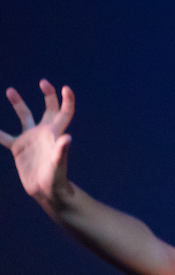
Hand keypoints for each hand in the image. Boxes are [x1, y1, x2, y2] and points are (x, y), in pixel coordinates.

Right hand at [1, 80, 74, 206]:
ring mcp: (30, 139)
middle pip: (48, 109)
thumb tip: (67, 137)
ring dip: (18, 103)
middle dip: (48, 95)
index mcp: (55, 134)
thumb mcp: (59, 165)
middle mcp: (43, 132)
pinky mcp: (18, 148)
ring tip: (11, 90)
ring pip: (24, 116)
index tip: (66, 87)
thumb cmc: (57, 180)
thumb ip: (62, 151)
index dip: (67, 100)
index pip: (64, 112)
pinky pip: (4, 136)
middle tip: (44, 82)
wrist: (46, 192)